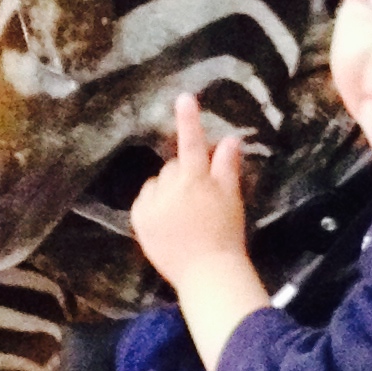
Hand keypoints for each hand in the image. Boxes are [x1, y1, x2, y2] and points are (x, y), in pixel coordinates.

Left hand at [130, 93, 250, 285]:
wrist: (207, 272)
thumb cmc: (226, 234)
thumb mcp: (232, 198)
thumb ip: (226, 167)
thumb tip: (230, 138)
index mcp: (197, 180)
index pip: (192, 143)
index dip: (189, 119)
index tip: (184, 97)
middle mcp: (171, 188)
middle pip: (174, 166)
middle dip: (185, 175)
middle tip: (200, 198)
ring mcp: (153, 205)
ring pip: (157, 183)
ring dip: (167, 190)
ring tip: (183, 214)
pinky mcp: (139, 221)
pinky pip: (144, 200)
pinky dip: (154, 205)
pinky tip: (168, 222)